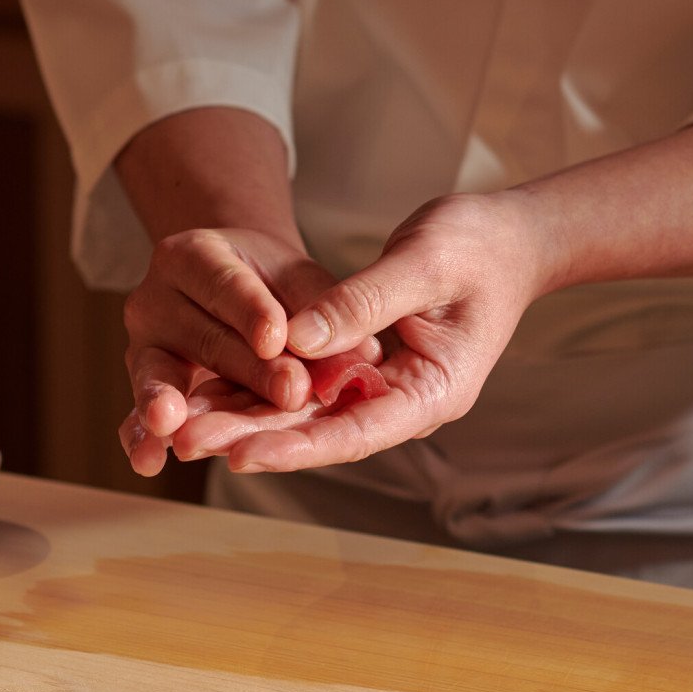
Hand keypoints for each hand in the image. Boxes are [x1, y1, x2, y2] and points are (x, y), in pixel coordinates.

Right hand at [118, 228, 379, 475]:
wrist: (238, 289)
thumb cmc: (274, 284)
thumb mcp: (303, 280)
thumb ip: (326, 311)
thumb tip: (366, 357)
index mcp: (193, 255)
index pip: (226, 284)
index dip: (252, 313)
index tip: (276, 339)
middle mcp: (155, 296)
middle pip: (205, 338)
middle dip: (248, 371)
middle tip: (290, 394)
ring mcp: (144, 344)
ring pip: (164, 376)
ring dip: (174, 405)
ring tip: (176, 430)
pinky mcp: (147, 385)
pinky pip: (138, 414)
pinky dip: (143, 438)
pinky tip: (149, 461)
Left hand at [171, 193, 545, 472]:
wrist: (508, 237)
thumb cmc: (479, 245)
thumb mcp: (423, 263)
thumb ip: (361, 302)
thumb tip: (296, 338)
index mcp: (434, 392)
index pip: (357, 432)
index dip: (297, 447)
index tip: (241, 454)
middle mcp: (405, 403)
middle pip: (321, 433)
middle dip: (254, 438)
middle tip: (187, 440)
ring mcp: (385, 389)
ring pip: (308, 415)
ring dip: (248, 420)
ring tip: (183, 426)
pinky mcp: (366, 369)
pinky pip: (309, 387)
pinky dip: (263, 390)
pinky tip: (212, 392)